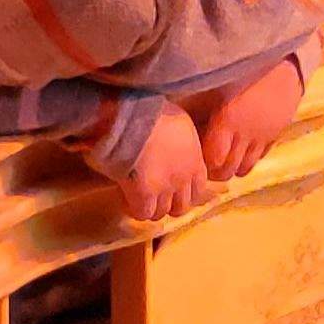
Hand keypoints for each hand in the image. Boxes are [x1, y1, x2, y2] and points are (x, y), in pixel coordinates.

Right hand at [116, 104, 213, 220]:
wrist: (132, 116)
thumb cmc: (152, 110)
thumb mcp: (177, 121)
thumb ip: (180, 141)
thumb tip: (171, 147)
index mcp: (195, 159)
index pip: (198, 189)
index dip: (184, 192)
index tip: (170, 187)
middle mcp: (184, 177)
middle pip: (181, 207)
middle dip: (167, 204)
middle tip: (152, 196)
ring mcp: (165, 188)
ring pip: (162, 213)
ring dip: (150, 208)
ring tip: (136, 197)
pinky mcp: (145, 195)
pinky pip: (142, 214)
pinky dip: (134, 209)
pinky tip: (125, 198)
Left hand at [187, 56, 304, 181]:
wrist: (285, 62)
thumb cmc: (246, 69)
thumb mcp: (219, 85)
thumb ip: (203, 107)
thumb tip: (187, 123)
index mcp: (228, 121)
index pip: (213, 160)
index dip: (205, 165)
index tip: (200, 158)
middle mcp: (245, 135)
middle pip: (228, 171)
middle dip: (217, 172)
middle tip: (210, 164)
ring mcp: (263, 137)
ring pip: (246, 169)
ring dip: (234, 166)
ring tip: (227, 157)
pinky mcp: (277, 135)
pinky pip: (261, 157)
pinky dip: (251, 157)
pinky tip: (245, 146)